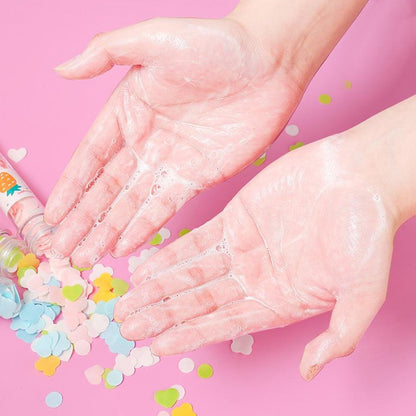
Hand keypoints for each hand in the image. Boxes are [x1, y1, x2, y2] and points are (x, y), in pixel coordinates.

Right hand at [44, 16, 302, 266]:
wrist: (268, 64)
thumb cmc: (215, 44)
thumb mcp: (155, 38)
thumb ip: (106, 52)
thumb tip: (62, 70)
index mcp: (127, 112)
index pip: (90, 158)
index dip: (70, 188)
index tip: (52, 216)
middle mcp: (145, 141)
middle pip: (106, 189)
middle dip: (83, 220)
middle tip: (63, 250)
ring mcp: (171, 162)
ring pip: (132, 203)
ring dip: (108, 231)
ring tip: (87, 257)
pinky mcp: (199, 176)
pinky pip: (166, 206)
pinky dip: (145, 226)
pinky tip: (124, 246)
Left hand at [114, 94, 415, 379]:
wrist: (362, 176)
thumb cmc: (368, 233)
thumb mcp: (363, 291)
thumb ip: (339, 334)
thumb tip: (312, 372)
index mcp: (278, 300)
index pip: (224, 324)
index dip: (188, 335)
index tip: (155, 346)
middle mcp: (254, 278)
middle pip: (199, 302)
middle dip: (161, 314)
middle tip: (126, 325)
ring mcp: (241, 248)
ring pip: (191, 272)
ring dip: (159, 287)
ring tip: (127, 300)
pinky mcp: (234, 217)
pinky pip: (195, 239)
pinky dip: (171, 253)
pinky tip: (147, 266)